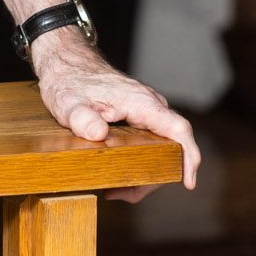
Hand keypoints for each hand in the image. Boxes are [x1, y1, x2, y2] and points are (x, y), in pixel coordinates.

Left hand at [29, 31, 199, 199]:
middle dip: (154, 176)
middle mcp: (150, 106)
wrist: (66, 62)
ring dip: (144, 172)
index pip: (177, 128)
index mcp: (141, 102)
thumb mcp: (67, 102)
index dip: (188, 156)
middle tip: (123, 194)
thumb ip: (81, 118)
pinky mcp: (137, 117)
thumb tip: (98, 134)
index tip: (188, 182)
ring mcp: (145, 112)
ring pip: (159, 148)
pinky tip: (117, 175)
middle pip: (170, 147)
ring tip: (114, 190)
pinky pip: (149, 143)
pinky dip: (138, 162)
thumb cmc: (69, 80)